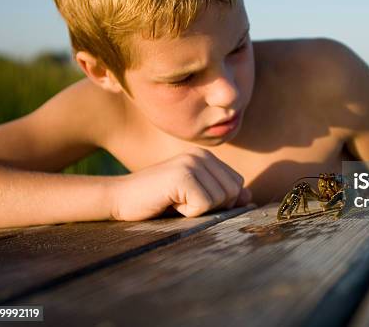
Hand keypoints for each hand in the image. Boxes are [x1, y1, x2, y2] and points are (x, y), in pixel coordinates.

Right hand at [109, 148, 250, 220]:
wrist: (119, 199)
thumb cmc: (157, 202)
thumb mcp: (194, 198)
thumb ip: (221, 196)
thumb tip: (250, 198)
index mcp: (206, 157)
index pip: (237, 184)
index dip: (221, 202)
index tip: (192, 201)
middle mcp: (201, 155)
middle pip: (233, 191)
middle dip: (213, 207)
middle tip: (183, 203)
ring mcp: (192, 163)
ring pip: (221, 199)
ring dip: (198, 211)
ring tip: (175, 203)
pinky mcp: (183, 175)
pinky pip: (204, 205)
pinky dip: (188, 213)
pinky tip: (170, 204)